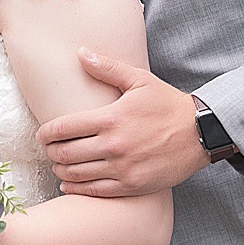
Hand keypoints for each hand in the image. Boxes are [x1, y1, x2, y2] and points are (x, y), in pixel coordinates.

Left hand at [36, 49, 207, 196]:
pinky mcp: (131, 186)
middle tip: (48, 151)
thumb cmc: (168, 105)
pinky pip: (93, 191)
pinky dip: (76, 188)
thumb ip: (107, 68)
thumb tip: (81, 53)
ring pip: (75, 175)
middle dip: (50, 153)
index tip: (42, 135)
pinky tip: (69, 183)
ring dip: (60, 171)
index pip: (62, 128)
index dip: (45, 134)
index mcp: (110, 118)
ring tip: (58, 165)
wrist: (202, 133)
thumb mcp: (139, 81)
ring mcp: (122, 168)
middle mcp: (113, 145)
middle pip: (64, 153)